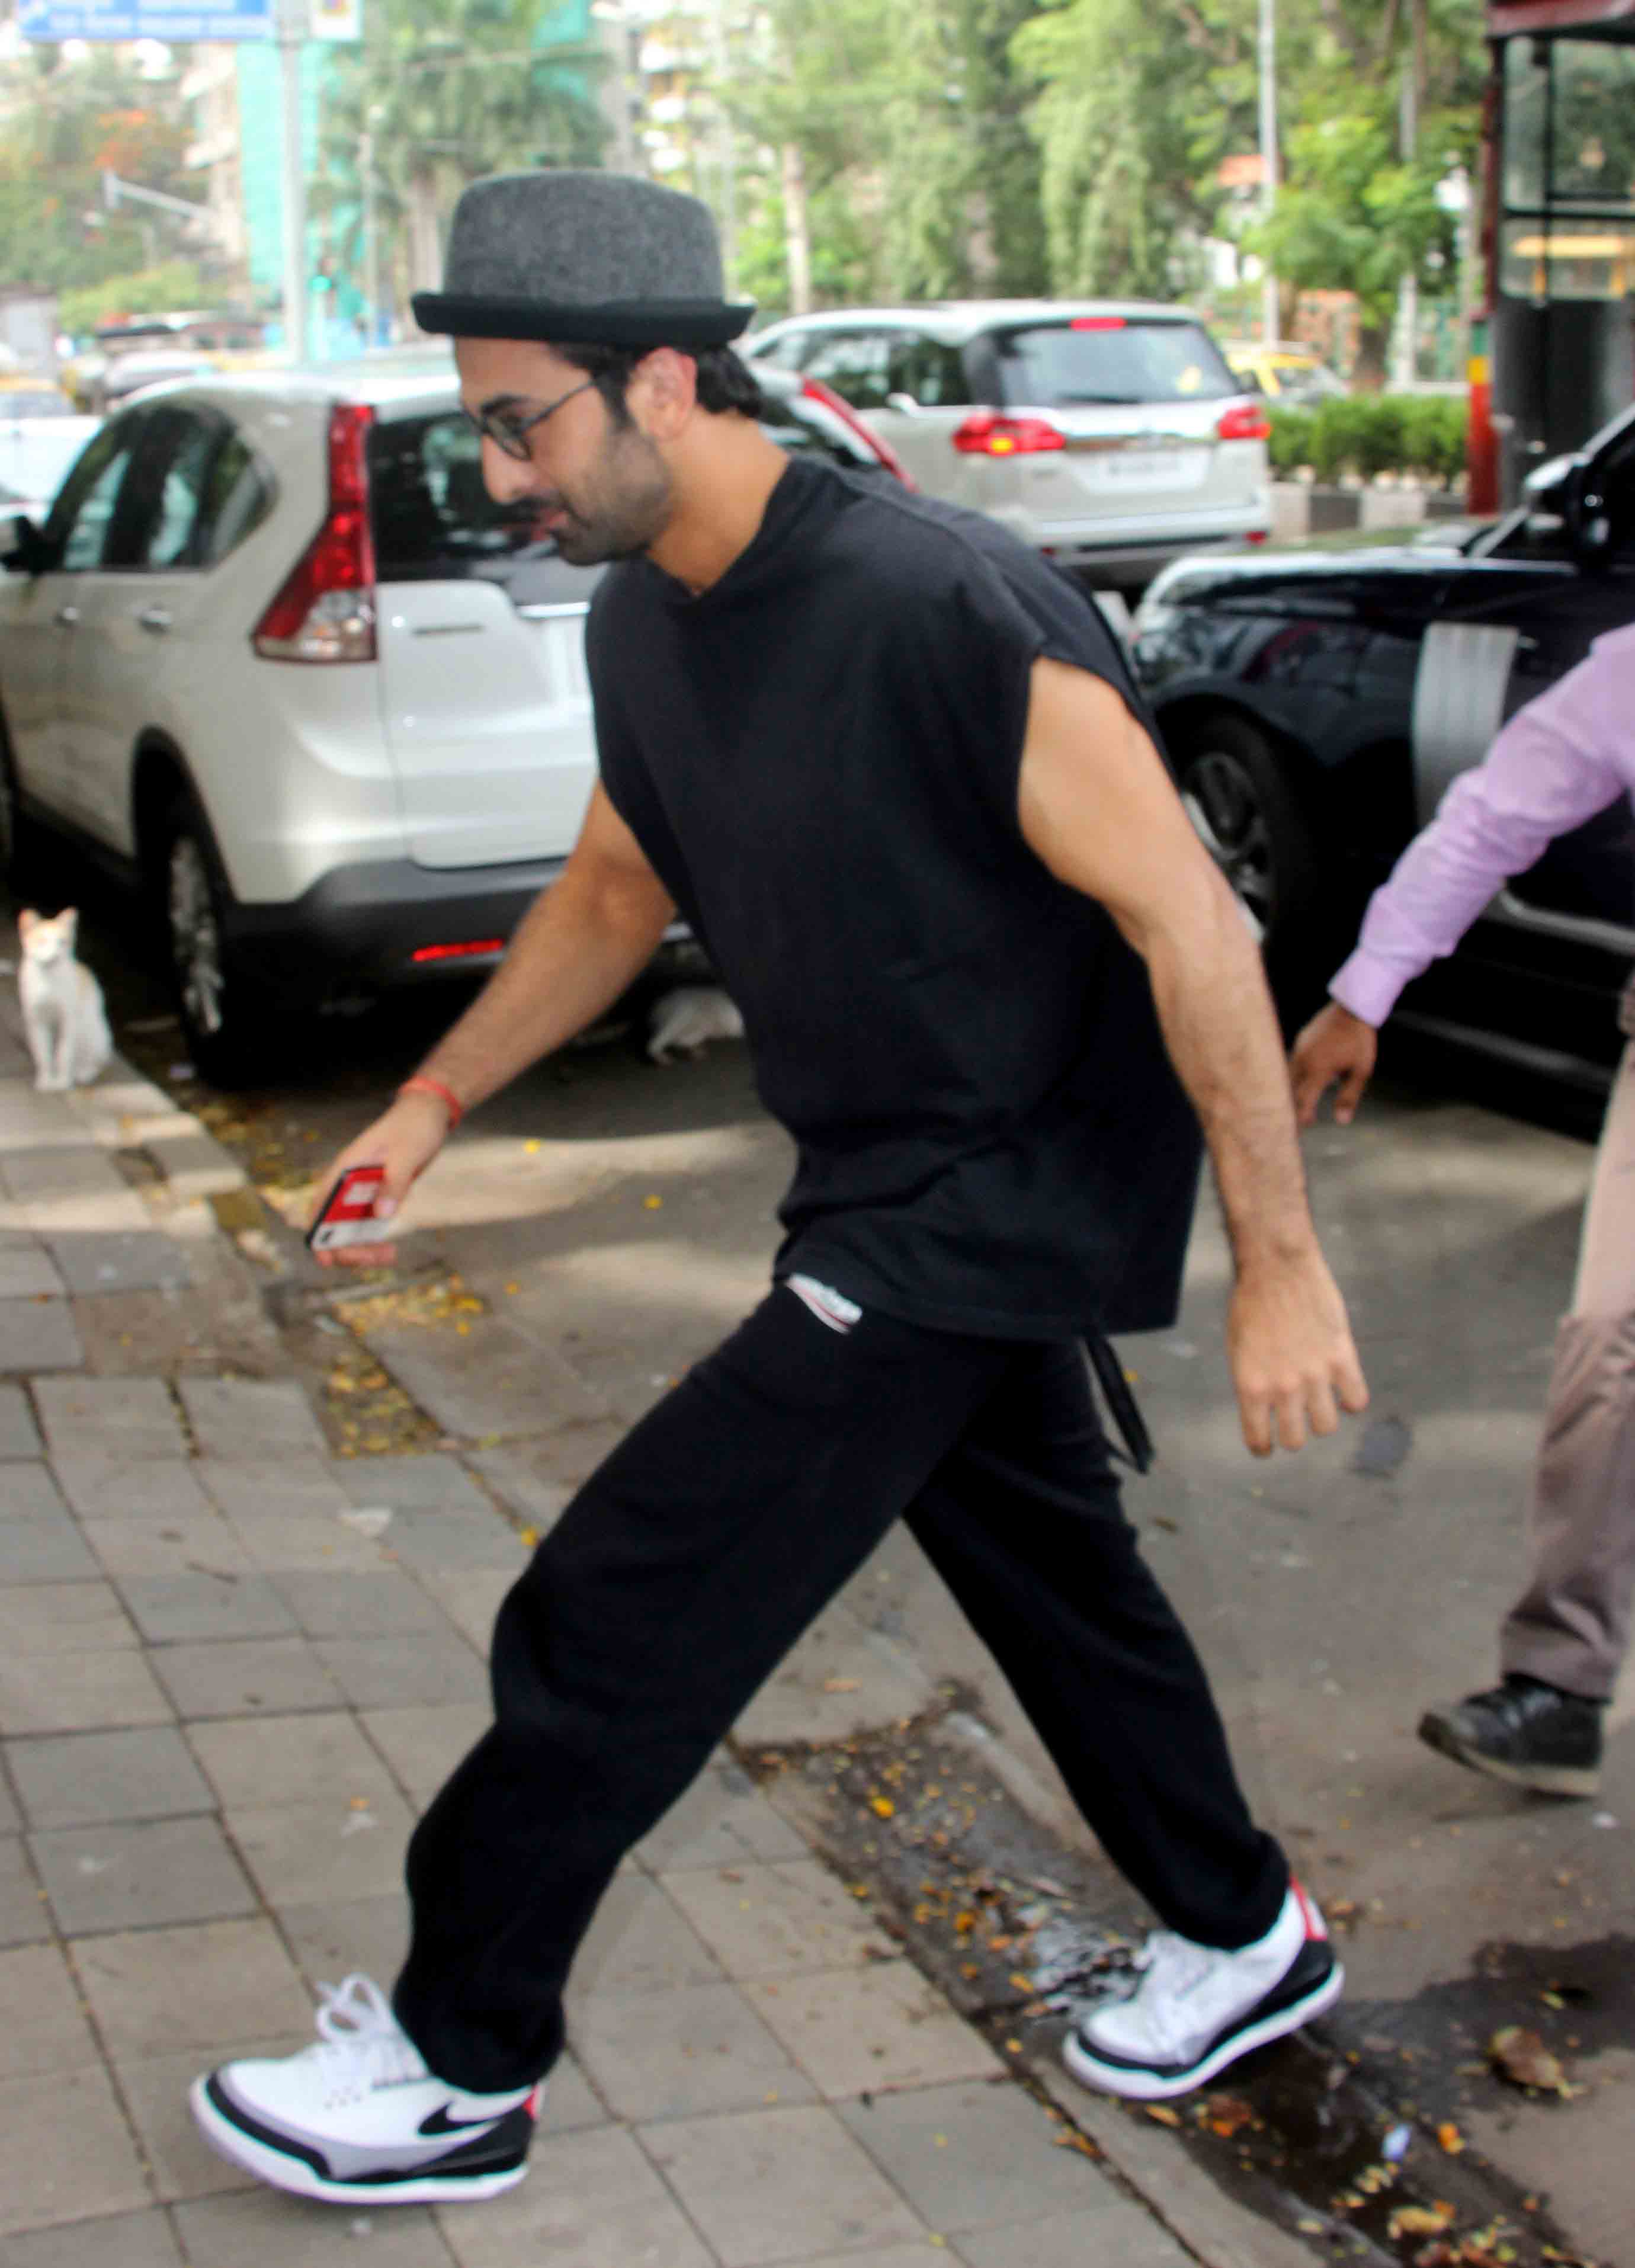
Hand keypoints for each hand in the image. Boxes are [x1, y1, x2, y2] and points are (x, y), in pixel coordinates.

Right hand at [307, 1091, 452, 1267]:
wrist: (428, 1114)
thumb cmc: (414, 1127)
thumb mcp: (406, 1154)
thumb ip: (394, 1183)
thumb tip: (381, 1215)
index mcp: (345, 1169)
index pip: (319, 1207)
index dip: (318, 1234)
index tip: (328, 1259)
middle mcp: (347, 1183)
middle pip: (332, 1225)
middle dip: (348, 1248)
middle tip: (378, 1257)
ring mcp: (361, 1191)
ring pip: (348, 1229)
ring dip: (362, 1247)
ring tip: (390, 1254)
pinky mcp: (377, 1195)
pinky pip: (366, 1225)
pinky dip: (373, 1240)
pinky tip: (390, 1248)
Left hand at [1227, 1248, 1368, 1455]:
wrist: (1276, 1267)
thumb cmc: (1251, 1304)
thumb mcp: (1239, 1349)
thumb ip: (1254, 1382)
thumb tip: (1267, 1407)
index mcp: (1251, 1387)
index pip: (1259, 1439)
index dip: (1263, 1446)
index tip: (1267, 1446)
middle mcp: (1283, 1388)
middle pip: (1296, 1439)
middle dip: (1293, 1434)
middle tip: (1294, 1420)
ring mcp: (1315, 1375)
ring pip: (1327, 1426)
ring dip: (1321, 1419)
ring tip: (1318, 1404)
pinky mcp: (1342, 1358)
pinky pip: (1356, 1400)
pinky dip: (1352, 1400)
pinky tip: (1344, 1389)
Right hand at [1290, 1001, 1377, 1127]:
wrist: (1353, 1008)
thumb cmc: (1360, 1041)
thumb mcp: (1361, 1071)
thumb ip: (1349, 1097)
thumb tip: (1342, 1121)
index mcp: (1319, 1070)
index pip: (1303, 1100)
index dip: (1301, 1117)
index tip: (1300, 1130)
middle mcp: (1304, 1061)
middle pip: (1291, 1090)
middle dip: (1291, 1108)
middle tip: (1291, 1124)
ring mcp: (1300, 1049)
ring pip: (1289, 1076)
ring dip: (1291, 1092)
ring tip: (1293, 1105)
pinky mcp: (1300, 1041)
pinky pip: (1293, 1063)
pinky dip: (1294, 1076)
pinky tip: (1301, 1081)